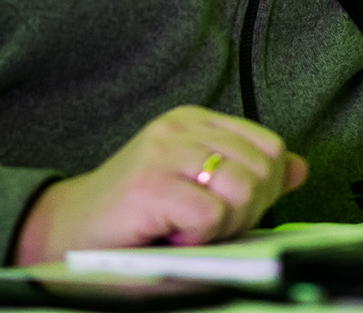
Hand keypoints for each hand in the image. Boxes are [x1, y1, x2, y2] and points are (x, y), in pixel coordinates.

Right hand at [11, 106, 309, 263]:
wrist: (62, 238)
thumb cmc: (132, 223)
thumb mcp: (199, 194)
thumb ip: (249, 179)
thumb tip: (300, 168)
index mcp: (195, 123)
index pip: (269, 147)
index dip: (261, 190)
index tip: (226, 213)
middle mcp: (180, 127)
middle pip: (262, 169)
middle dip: (245, 213)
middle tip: (203, 229)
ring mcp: (163, 151)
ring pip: (243, 189)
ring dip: (222, 227)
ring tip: (185, 231)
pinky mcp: (150, 183)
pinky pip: (211, 215)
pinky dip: (197, 238)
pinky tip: (169, 236)